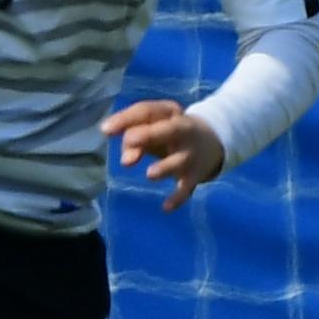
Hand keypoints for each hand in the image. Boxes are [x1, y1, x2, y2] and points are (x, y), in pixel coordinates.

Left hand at [104, 98, 229, 205]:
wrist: (212, 142)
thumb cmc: (169, 133)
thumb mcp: (153, 128)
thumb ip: (134, 137)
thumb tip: (121, 154)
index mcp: (168, 113)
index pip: (147, 111)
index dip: (126, 119)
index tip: (105, 130)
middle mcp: (183, 130)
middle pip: (168, 130)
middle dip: (149, 135)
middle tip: (130, 141)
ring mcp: (190, 154)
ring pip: (179, 160)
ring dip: (165, 167)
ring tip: (150, 174)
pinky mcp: (196, 174)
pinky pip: (187, 187)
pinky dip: (178, 197)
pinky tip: (166, 207)